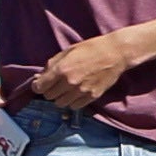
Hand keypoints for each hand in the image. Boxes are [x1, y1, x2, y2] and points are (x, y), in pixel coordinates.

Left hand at [21, 31, 136, 112]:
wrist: (116, 53)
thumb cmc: (92, 48)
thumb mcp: (68, 51)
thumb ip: (51, 65)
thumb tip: (39, 77)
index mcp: (62, 69)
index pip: (39, 87)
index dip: (38, 85)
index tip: (41, 83)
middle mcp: (70, 82)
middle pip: (49, 97)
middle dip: (50, 90)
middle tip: (57, 83)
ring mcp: (81, 91)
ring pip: (60, 104)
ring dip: (61, 97)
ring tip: (68, 88)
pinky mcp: (92, 96)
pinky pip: (74, 106)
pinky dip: (73, 101)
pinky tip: (77, 92)